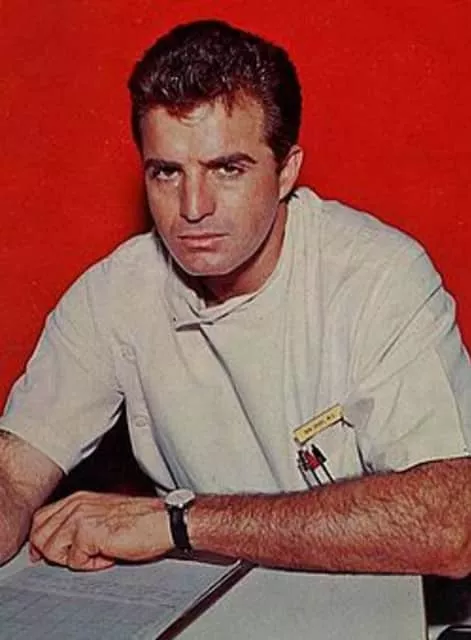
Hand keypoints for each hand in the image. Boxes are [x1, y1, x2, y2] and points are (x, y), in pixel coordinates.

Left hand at [29, 491, 171, 570]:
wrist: (164, 521)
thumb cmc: (141, 520)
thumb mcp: (103, 514)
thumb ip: (78, 522)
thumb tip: (57, 543)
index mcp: (78, 498)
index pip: (40, 518)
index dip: (41, 541)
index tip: (50, 554)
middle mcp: (77, 504)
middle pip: (40, 535)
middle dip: (57, 553)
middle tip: (83, 554)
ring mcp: (81, 517)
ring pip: (53, 551)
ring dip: (75, 559)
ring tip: (99, 552)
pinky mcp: (88, 533)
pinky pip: (74, 562)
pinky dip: (91, 565)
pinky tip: (109, 554)